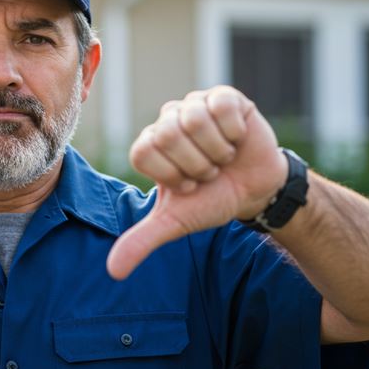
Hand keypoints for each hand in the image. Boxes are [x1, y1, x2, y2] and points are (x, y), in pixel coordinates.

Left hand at [106, 86, 287, 279]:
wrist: (255, 192)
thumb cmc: (211, 201)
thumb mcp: (176, 223)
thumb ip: (142, 241)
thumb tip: (114, 272)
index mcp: (149, 145)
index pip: (144, 152)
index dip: (172, 175)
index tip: (187, 185)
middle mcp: (167, 120)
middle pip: (168, 134)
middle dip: (196, 164)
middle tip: (208, 172)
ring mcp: (195, 105)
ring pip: (194, 119)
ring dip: (216, 150)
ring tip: (222, 157)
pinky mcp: (224, 96)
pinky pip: (221, 106)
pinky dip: (234, 131)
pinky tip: (237, 139)